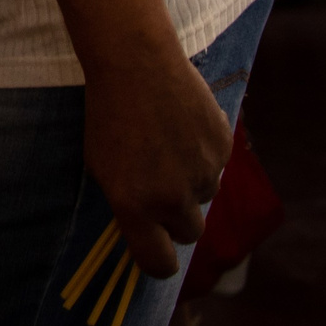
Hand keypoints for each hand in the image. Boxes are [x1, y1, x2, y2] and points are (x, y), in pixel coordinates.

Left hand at [82, 50, 232, 275]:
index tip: (157, 250)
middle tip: (162, 189)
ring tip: (168, 144)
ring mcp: (202, 173)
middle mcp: (172, 197)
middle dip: (177, 219)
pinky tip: (183, 126)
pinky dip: (204, 154)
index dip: (159, 262)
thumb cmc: (108, 113)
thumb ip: (126, 201)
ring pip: (205, 197)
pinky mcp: (224, 148)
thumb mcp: (101, 165)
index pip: (158, 263)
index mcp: (135, 205)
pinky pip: (218, 166)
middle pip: (188, 233)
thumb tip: (147, 226)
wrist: (135, 63)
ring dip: (191, 183)